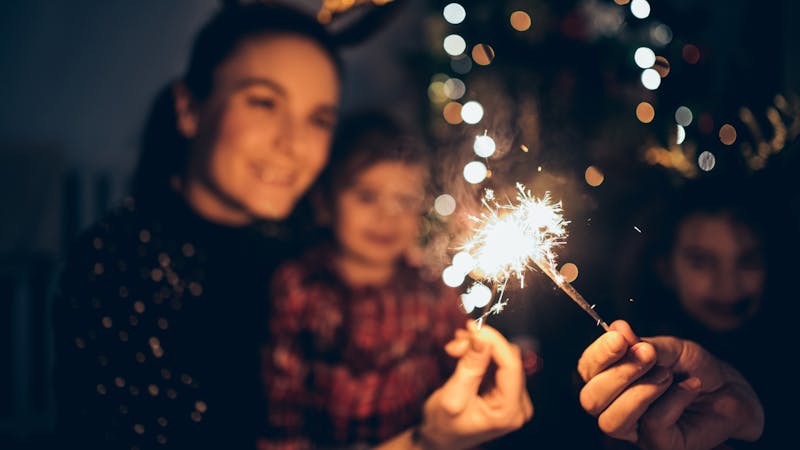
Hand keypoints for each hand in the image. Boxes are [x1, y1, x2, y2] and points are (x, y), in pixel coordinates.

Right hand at [417, 322, 533, 449]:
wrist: (439, 440)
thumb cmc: (443, 425)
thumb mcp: (453, 396)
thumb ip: (470, 366)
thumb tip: (482, 338)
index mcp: (509, 412)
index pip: (511, 366)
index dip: (494, 341)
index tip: (473, 326)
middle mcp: (519, 406)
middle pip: (507, 359)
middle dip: (480, 345)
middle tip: (454, 343)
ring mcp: (514, 398)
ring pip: (501, 357)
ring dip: (477, 348)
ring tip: (454, 348)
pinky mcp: (506, 391)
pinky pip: (497, 363)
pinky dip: (479, 354)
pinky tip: (463, 351)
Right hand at [577, 320, 762, 449]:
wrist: (731, 390)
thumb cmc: (694, 369)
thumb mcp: (668, 348)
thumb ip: (641, 343)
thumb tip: (616, 328)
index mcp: (610, 379)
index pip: (586, 370)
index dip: (598, 355)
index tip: (619, 338)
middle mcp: (615, 407)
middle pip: (590, 400)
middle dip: (618, 375)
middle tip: (649, 355)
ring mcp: (635, 430)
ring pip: (612, 421)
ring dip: (641, 391)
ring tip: (668, 374)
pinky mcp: (659, 444)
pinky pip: (653, 424)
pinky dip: (674, 399)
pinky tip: (689, 386)